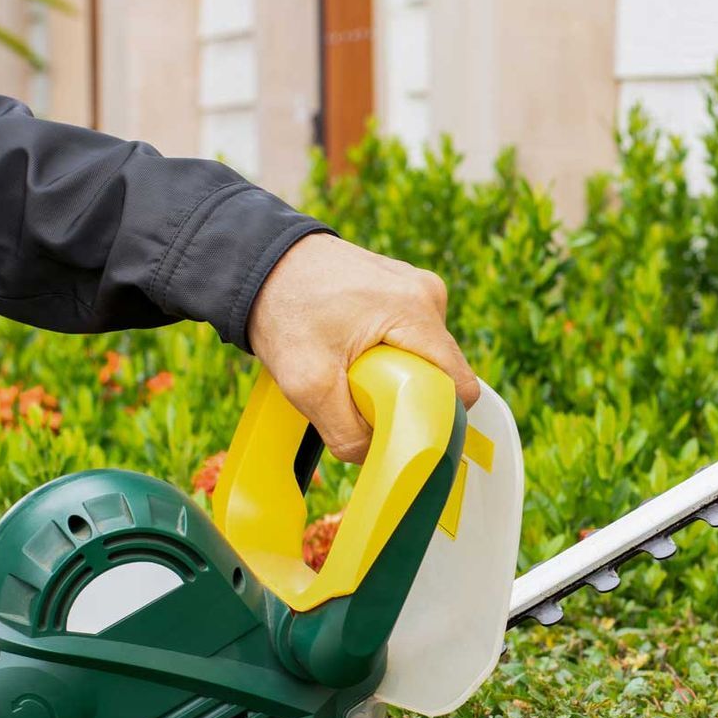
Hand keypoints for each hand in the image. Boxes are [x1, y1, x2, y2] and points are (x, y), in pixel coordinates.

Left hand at [247, 235, 480, 463]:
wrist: (256, 262)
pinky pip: (408, 334)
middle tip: (362, 393)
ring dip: (394, 372)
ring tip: (349, 365)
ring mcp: (415, 285)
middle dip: (408, 393)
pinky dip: (385, 351)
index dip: (437, 415)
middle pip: (442, 370)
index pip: (461, 385)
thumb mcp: (306, 384)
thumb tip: (374, 455)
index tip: (402, 425)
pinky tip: (349, 346)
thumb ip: (346, 432)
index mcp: (418, 311)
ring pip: (424, 354)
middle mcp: (427, 293)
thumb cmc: (282, 311)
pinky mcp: (400, 286)